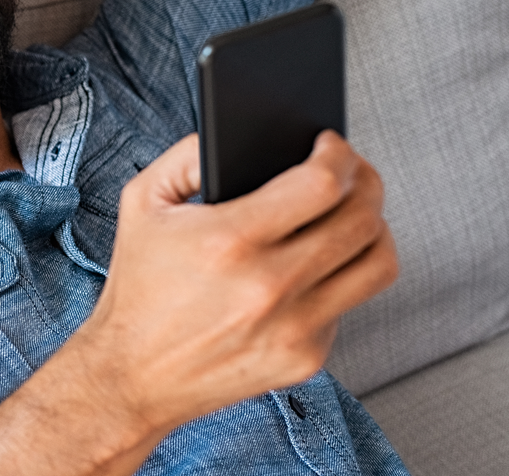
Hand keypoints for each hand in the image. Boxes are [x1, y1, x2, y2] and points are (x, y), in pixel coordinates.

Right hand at [76, 131, 398, 434]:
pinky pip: (349, 303)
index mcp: (227, 240)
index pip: (321, 184)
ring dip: (374, 228)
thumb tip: (239, 134)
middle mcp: (267, 287)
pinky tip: (314, 267)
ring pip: (377, 264)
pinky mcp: (306, 357)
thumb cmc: (138, 286)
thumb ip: (187, 154)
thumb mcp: (142, 202)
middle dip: (367, 182)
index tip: (331, 145)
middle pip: (362, 219)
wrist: (131, 374)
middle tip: (353, 171)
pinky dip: (338, 277)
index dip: (338, 155)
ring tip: (354, 215)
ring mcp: (293, 327)